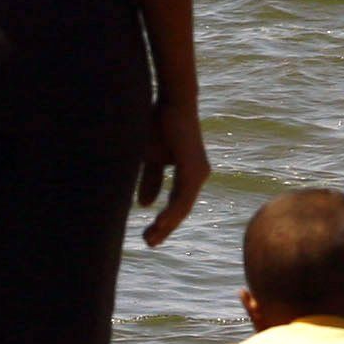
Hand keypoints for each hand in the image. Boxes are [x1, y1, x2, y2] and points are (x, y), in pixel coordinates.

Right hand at [139, 98, 209, 247]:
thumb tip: (145, 205)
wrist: (171, 101)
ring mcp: (198, 171)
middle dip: (165, 227)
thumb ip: (150, 180)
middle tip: (149, 243)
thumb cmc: (159, 126)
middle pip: (181, 209)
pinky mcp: (194, 166)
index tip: (149, 236)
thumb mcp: (150, 158)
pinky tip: (161, 221)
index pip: (177, 204)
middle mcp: (197, 175)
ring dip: (167, 223)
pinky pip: (183, 194)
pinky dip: (172, 209)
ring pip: (183, 205)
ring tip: (152, 237)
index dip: (164, 221)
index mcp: (188, 174)